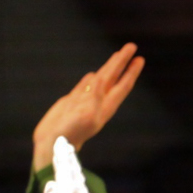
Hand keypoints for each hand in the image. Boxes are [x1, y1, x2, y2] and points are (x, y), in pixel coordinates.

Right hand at [32, 44, 143, 171]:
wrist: (53, 146)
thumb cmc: (70, 133)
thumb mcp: (85, 114)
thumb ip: (93, 95)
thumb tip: (97, 77)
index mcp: (105, 106)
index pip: (122, 84)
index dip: (131, 71)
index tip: (140, 58)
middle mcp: (98, 102)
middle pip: (113, 78)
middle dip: (122, 62)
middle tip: (131, 46)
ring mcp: (85, 102)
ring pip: (100, 80)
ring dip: (109, 68)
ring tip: (117, 57)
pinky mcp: (71, 103)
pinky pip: (83, 87)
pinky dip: (89, 80)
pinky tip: (93, 75)